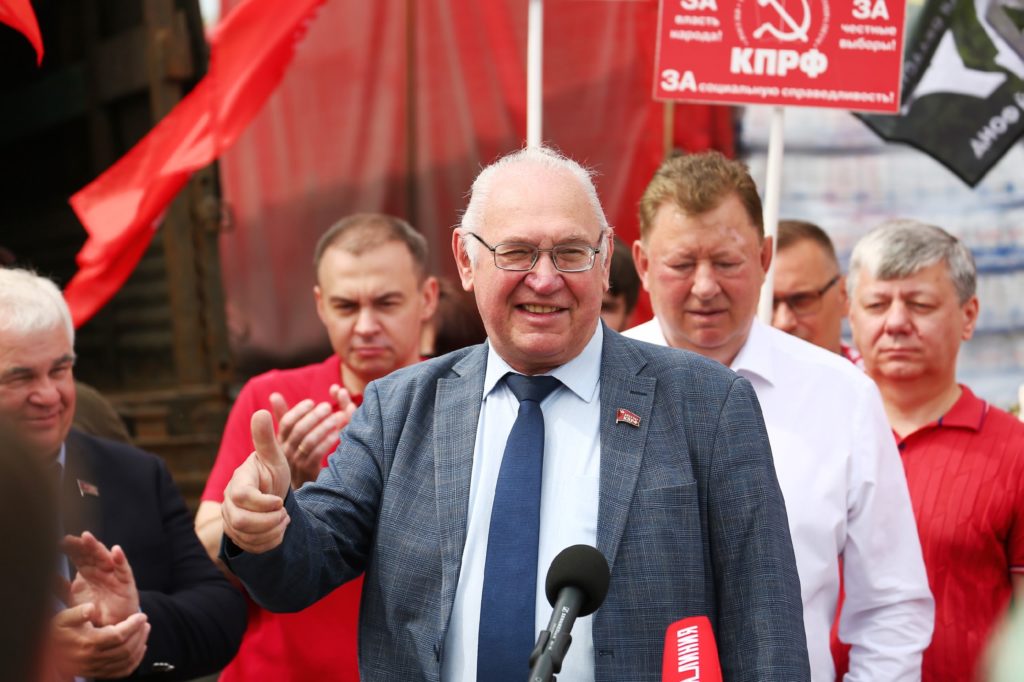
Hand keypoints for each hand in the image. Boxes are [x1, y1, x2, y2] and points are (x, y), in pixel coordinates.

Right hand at [51, 603, 149, 678]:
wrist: (46, 652)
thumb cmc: (56, 632)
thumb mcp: (63, 618)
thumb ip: (77, 612)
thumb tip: (91, 608)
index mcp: (87, 643)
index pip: (118, 636)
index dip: (133, 625)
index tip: (141, 615)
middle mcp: (92, 659)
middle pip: (126, 649)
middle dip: (140, 634)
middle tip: (145, 622)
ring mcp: (95, 668)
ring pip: (126, 661)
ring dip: (140, 646)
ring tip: (144, 631)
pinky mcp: (97, 674)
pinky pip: (121, 672)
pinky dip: (134, 662)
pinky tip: (140, 649)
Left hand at [63, 532, 139, 625]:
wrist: (111, 626)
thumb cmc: (94, 609)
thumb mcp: (73, 599)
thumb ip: (60, 587)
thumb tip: (45, 576)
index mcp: (87, 571)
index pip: (78, 555)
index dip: (70, 548)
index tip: (58, 542)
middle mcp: (100, 569)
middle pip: (90, 553)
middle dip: (79, 544)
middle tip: (68, 539)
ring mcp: (113, 573)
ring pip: (104, 556)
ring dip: (96, 546)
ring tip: (86, 537)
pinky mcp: (126, 581)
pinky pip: (123, 569)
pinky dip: (120, 559)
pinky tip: (116, 551)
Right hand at [221, 410, 291, 553]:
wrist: (271, 495)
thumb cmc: (271, 474)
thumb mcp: (273, 458)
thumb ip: (266, 439)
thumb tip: (261, 411)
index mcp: (238, 482)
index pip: (241, 497)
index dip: (263, 502)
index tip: (280, 500)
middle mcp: (229, 502)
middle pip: (241, 521)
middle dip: (269, 521)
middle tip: (285, 514)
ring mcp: (230, 520)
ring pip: (245, 536)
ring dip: (271, 531)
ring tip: (284, 520)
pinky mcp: (236, 536)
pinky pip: (250, 547)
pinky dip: (269, 542)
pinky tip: (278, 531)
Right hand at [270, 385, 355, 487]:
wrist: (303, 490)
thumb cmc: (296, 458)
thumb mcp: (288, 438)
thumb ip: (284, 417)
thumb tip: (273, 395)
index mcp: (280, 441)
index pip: (285, 423)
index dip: (298, 411)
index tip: (312, 402)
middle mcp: (285, 452)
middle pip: (298, 431)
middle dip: (314, 416)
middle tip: (328, 407)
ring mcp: (295, 463)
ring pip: (308, 441)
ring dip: (325, 427)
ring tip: (340, 417)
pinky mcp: (307, 472)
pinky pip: (316, 455)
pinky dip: (327, 442)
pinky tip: (338, 434)